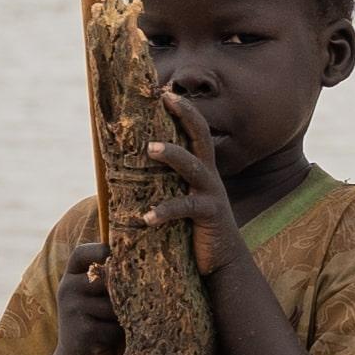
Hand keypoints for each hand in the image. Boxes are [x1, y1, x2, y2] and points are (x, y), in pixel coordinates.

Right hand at [42, 208, 123, 354]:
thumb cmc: (98, 321)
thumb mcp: (100, 296)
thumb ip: (113, 279)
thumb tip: (151, 262)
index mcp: (71, 276)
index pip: (83, 253)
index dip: (102, 251)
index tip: (120, 259)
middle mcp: (67, 289)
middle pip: (108, 278)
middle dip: (126, 291)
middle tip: (132, 304)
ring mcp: (72, 310)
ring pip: (116, 305)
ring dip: (127, 316)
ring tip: (120, 326)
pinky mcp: (82, 333)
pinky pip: (115, 327)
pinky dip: (122, 336)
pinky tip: (113, 342)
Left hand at [133, 95, 242, 279]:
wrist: (224, 264)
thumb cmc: (195, 232)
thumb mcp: (181, 200)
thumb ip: (165, 183)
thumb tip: (130, 166)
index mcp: (202, 169)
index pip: (195, 130)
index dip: (182, 109)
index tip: (163, 90)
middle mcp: (209, 175)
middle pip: (201, 135)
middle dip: (185, 114)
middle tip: (165, 97)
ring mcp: (211, 194)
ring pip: (193, 166)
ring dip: (172, 155)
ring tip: (149, 148)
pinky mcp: (210, 216)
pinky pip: (186, 208)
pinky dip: (165, 211)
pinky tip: (145, 218)